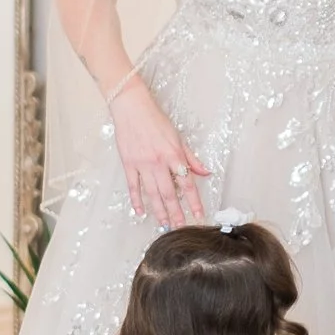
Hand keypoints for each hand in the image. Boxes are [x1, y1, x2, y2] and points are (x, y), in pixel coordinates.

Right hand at [110, 75, 207, 226]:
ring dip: (159, 211)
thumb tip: (205, 173)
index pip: (187, 184)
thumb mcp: (178, 137)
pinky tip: (140, 212)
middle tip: (180, 227)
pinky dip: (136, 200)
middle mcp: (159, 163)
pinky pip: (133, 187)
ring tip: (164, 225)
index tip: (199, 214)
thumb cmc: (156, 120)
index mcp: (174, 155)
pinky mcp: (129, 164)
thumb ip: (191, 158)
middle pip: (169, 194)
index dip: (194, 201)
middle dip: (176, 213)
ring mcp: (142, 165)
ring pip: (152, 194)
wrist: (132, 108)